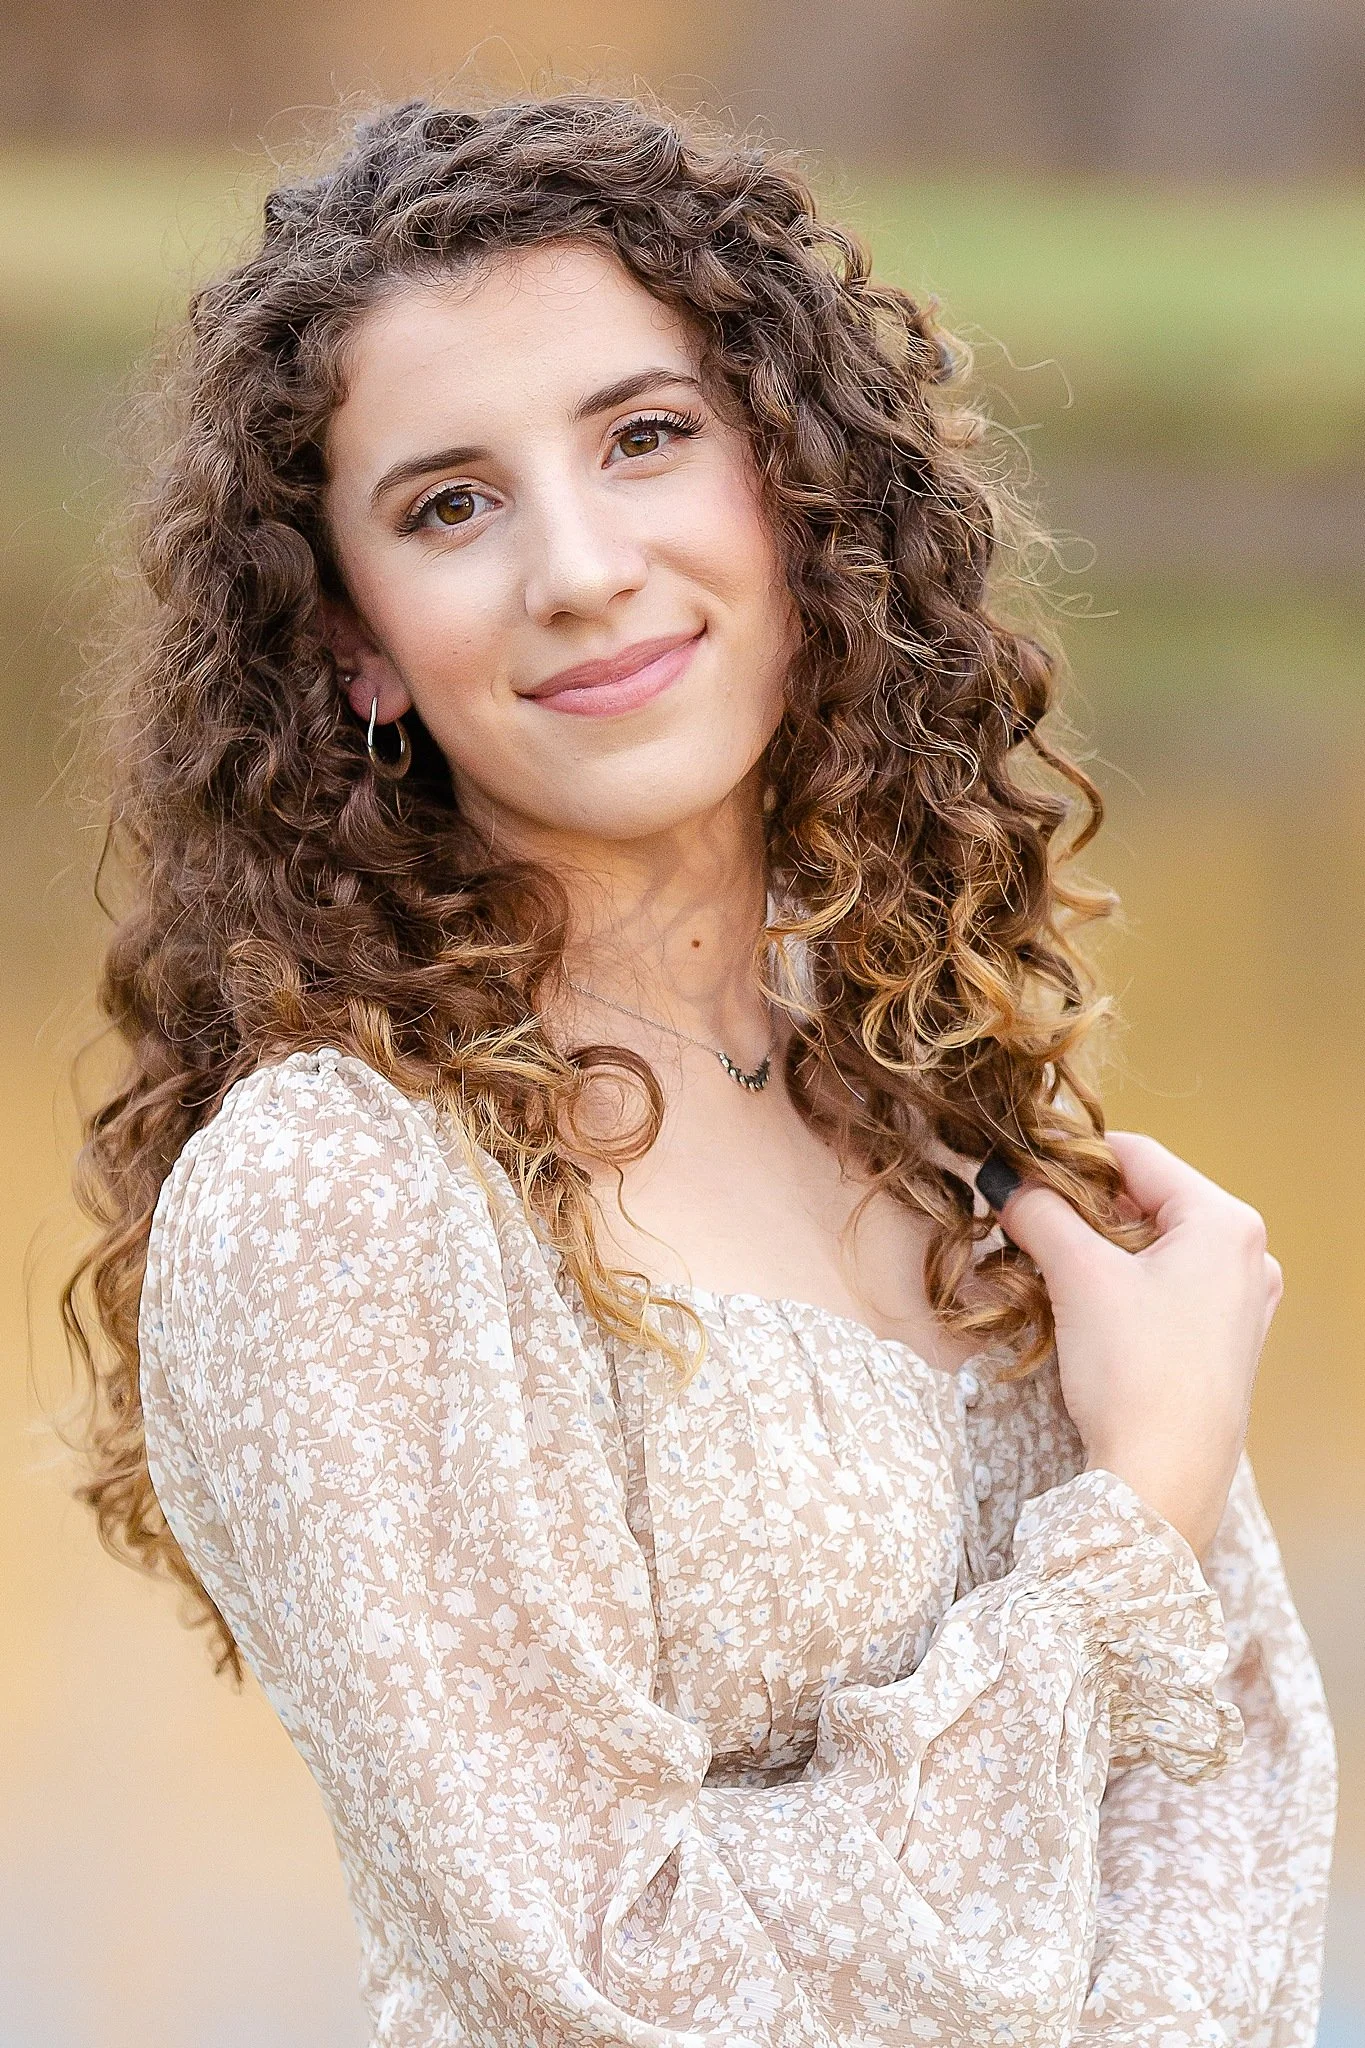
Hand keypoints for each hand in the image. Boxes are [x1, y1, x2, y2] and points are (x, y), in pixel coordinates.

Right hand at [991, 1133, 1282, 1558]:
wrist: (1163, 1481)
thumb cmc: (1135, 1372)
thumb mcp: (1078, 1276)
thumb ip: (1039, 1212)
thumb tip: (1003, 1177)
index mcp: (1225, 1223)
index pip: (1137, 1155)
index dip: (1071, 1158)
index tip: (1018, 1171)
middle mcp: (1246, 1256)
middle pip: (1146, 1200)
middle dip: (1081, 1208)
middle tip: (1024, 1220)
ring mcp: (1239, 1303)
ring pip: (1152, 1247)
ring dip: (1095, 1249)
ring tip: (1044, 1264)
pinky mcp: (1222, 1344)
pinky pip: (1165, 1289)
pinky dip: (1120, 1286)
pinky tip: (1080, 1307)